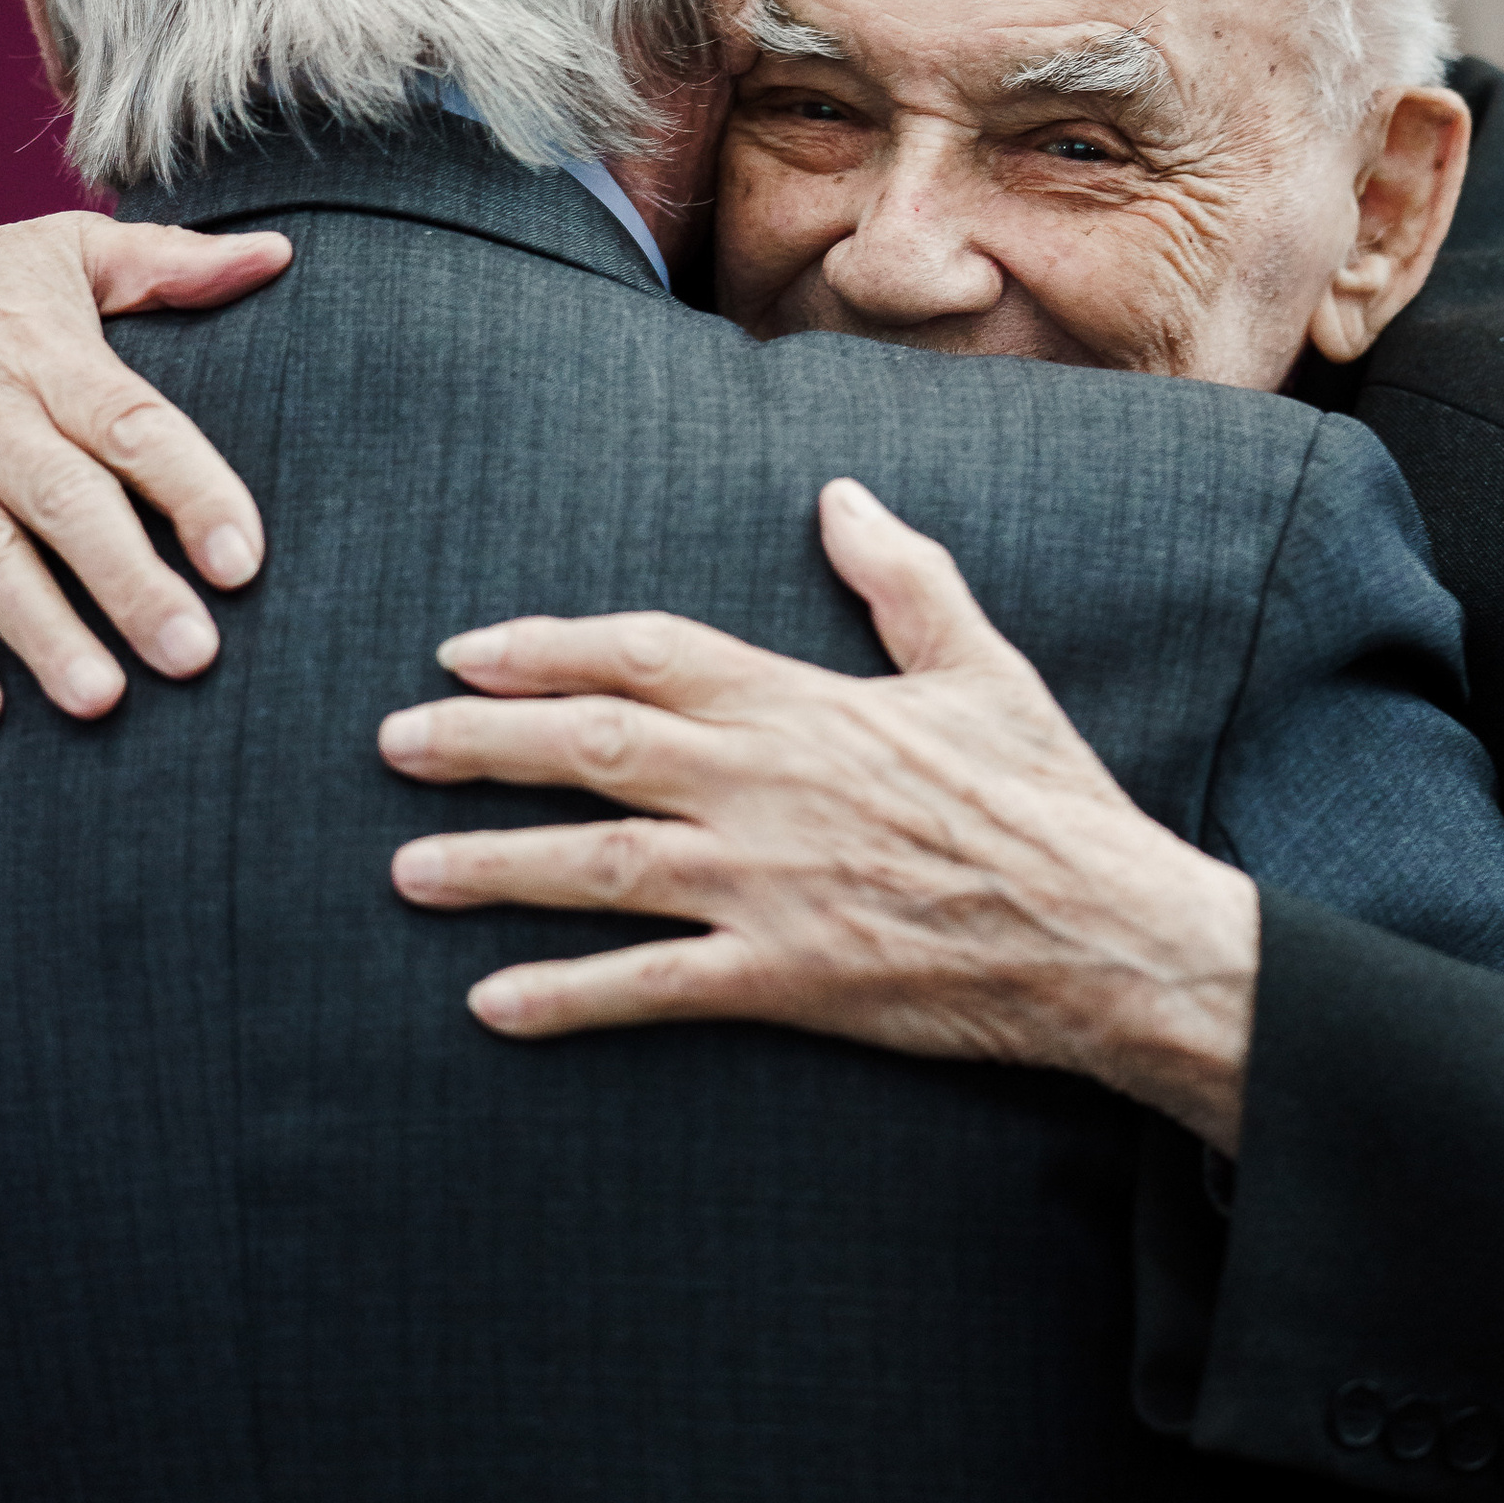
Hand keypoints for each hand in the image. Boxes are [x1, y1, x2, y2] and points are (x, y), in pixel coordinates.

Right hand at [0, 215, 291, 729]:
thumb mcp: (57, 253)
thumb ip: (168, 264)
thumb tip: (279, 254)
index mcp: (45, 355)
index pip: (132, 424)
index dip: (190, 491)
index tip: (243, 560)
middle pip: (65, 503)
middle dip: (129, 582)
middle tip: (193, 655)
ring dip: (41, 630)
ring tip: (100, 699)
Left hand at [379, 478, 1256, 1154]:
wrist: (1112, 930)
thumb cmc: (1049, 797)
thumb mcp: (981, 666)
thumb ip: (901, 578)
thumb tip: (839, 495)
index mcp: (802, 703)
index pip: (644, 652)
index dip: (543, 647)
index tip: (464, 652)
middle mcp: (766, 784)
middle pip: (589, 747)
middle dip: (477, 742)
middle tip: (391, 743)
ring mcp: (769, 883)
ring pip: (597, 868)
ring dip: (491, 866)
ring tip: (407, 869)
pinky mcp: (787, 975)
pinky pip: (653, 988)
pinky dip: (567, 998)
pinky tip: (491, 1006)